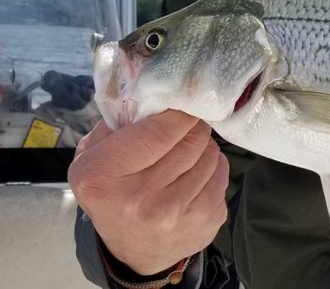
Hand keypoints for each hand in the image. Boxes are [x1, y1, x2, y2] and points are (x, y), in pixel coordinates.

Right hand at [68, 110, 228, 274]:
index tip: (181, 105)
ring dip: (201, 148)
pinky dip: (211, 168)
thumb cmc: (112, 192)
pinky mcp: (207, 219)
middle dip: (190, 127)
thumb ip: (118, 121)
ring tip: (184, 157)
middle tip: (182, 129)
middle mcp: (141, 199)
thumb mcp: (94, 156)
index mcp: (105, 177)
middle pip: (192, 138)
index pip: (160, 129)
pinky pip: (222, 172)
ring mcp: (177, 213)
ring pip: (212, 153)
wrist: (134, 252)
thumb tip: (155, 91)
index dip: (177, 112)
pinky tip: (193, 178)